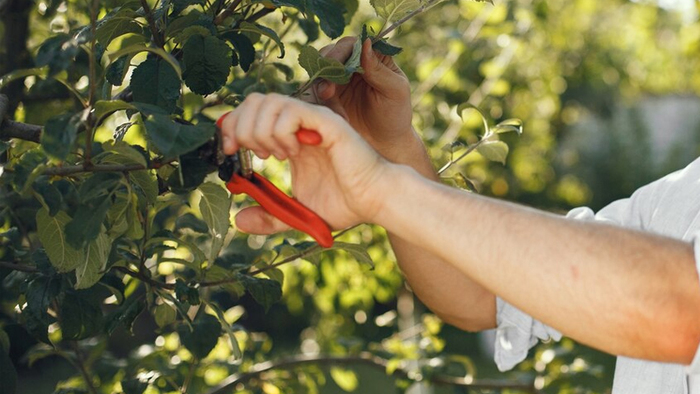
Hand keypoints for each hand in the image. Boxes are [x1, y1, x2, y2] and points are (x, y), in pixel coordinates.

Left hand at [219, 93, 390, 233]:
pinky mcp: (326, 122)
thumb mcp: (296, 214)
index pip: (250, 113)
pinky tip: (291, 153)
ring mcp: (312, 120)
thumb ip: (269, 216)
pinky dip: (280, 131)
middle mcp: (299, 124)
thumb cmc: (345, 204)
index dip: (231, 126)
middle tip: (248, 153)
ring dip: (260, 129)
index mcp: (289, 137)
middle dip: (240, 125)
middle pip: (254, 100)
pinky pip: (291, 111)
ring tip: (274, 155)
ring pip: (269, 102)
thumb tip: (237, 220)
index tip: (229, 152)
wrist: (374, 201)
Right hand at [310, 38, 416, 159]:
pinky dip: (320, 102)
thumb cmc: (395, 115)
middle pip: (331, 54)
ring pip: (319, 72)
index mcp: (373, 56)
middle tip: (327, 91)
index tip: (335, 66)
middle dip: (326, 70)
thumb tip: (365, 43)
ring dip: (321, 87)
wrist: (383, 143)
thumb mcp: (394, 91)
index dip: (341, 52)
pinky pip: (315, 91)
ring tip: (331, 104)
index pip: (353, 44)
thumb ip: (379, 69)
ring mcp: (338, 78)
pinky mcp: (328, 95)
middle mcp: (353, 63)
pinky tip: (335, 115)